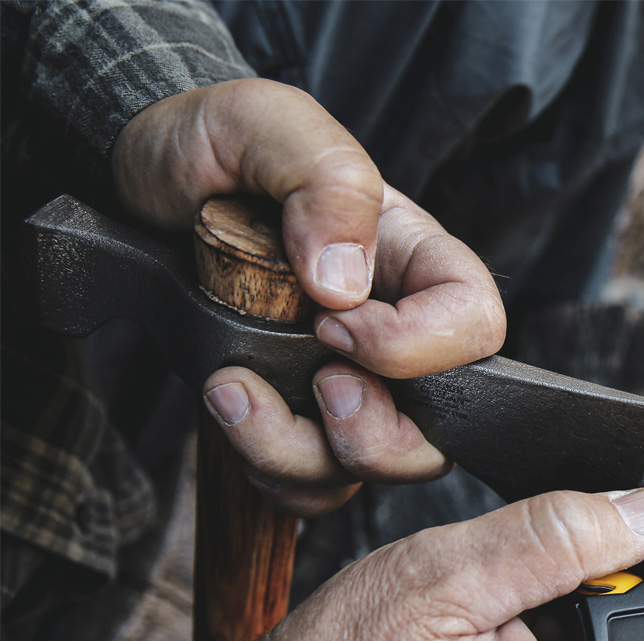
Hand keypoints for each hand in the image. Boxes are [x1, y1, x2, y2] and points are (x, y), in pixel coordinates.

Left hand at [112, 78, 505, 514]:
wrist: (145, 187)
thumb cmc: (218, 148)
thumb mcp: (270, 126)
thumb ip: (326, 186)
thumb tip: (345, 283)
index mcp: (416, 264)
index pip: (473, 327)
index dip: (414, 348)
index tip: (331, 325)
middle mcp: (397, 339)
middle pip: (437, 432)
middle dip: (372, 435)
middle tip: (315, 386)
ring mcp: (352, 389)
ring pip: (367, 471)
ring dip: (298, 455)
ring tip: (233, 390)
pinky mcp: (302, 423)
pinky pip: (313, 486)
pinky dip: (271, 472)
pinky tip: (230, 410)